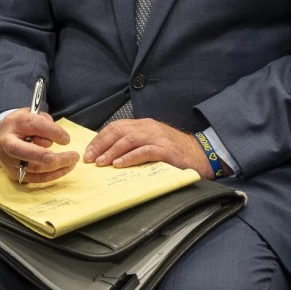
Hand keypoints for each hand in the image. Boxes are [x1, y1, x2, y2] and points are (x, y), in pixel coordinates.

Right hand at [0, 110, 77, 184]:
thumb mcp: (34, 115)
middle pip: (25, 151)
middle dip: (48, 156)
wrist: (5, 136)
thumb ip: (45, 123)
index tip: (67, 139)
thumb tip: (61, 138)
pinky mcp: (14, 174)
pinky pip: (35, 178)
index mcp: (12, 123)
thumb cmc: (23, 124)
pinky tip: (64, 169)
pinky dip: (52, 175)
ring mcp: (8, 161)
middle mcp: (6, 144)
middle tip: (71, 156)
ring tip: (72, 161)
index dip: (50, 131)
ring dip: (57, 166)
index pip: (32, 124)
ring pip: (33, 168)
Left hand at [82, 119, 211, 177]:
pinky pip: (144, 151)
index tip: (89, 151)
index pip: (116, 127)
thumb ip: (135, 144)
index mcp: (144, 125)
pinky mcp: (166, 150)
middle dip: (101, 145)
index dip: (100, 139)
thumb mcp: (152, 142)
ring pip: (129, 140)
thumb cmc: (175, 151)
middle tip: (90, 158)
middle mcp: (149, 128)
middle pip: (119, 131)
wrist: (201, 154)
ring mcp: (157, 138)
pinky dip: (130, 158)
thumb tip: (110, 154)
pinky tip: (119, 164)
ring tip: (101, 163)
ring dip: (112, 152)